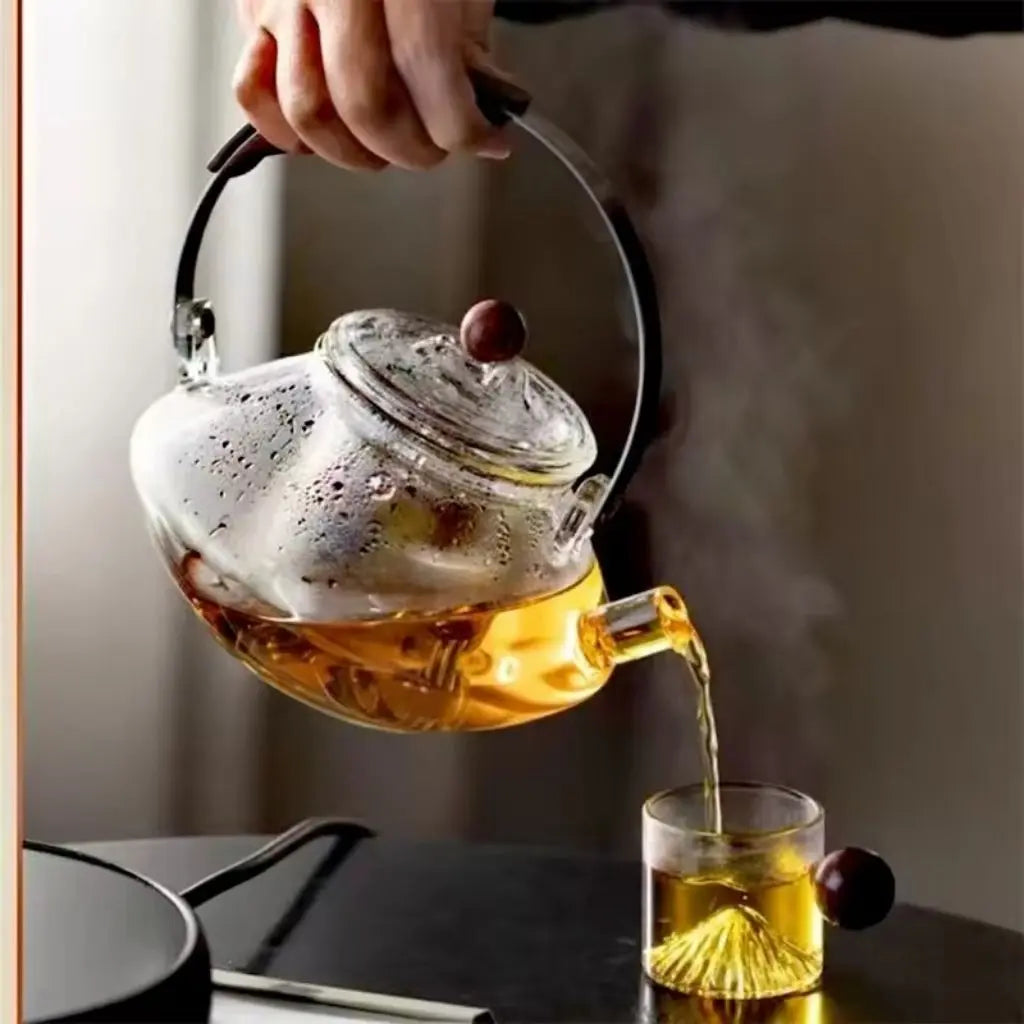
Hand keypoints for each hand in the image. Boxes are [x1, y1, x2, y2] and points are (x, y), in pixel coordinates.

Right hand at [233, 0, 512, 170]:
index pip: (425, 65)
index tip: (486, 143)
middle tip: (432, 151)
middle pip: (364, 103)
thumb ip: (469, 46)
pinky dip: (285, 131)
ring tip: (384, 148)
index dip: (461, 126)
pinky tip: (326, 136)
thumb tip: (481, 118)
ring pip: (307, 110)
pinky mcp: (254, 11)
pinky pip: (252, 92)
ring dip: (354, 153)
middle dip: (408, 150)